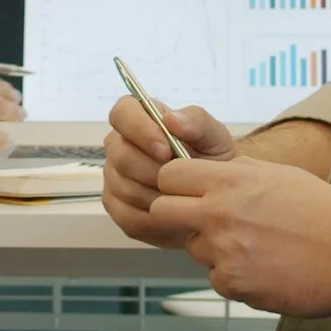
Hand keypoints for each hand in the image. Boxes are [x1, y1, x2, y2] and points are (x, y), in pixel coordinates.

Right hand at [101, 95, 236, 248]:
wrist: (216, 198)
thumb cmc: (213, 161)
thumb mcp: (215, 137)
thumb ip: (197, 121)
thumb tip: (171, 119)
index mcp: (139, 119)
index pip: (123, 112)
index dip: (139, 130)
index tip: (166, 150)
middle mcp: (120, 145)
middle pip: (121, 155)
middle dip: (154, 171)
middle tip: (182, 181)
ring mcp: (114, 177)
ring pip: (124, 187)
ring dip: (158, 196)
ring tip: (182, 197)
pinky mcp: (116, 207)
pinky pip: (126, 215)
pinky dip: (154, 218)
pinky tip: (173, 214)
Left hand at [146, 156, 330, 316]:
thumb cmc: (325, 213)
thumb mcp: (279, 175)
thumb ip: (237, 172)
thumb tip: (209, 171)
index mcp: (231, 180)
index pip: (168, 176)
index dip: (175, 185)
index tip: (186, 192)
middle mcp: (220, 212)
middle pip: (163, 211)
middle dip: (177, 216)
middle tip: (207, 222)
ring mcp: (225, 251)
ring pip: (193, 248)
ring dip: (213, 249)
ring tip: (256, 247)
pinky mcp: (234, 284)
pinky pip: (217, 278)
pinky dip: (235, 276)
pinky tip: (267, 269)